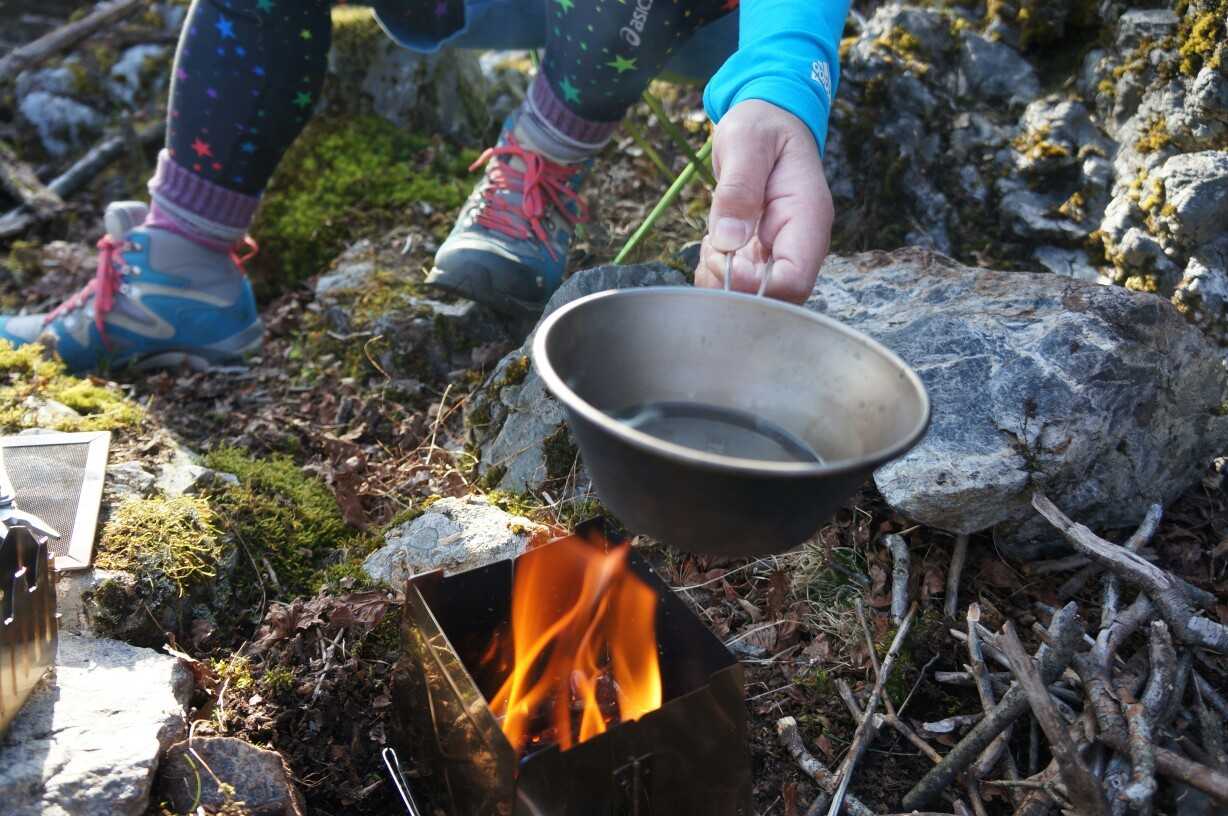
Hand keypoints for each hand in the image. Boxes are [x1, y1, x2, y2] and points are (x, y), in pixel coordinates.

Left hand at [696, 100, 832, 302]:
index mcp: (808, 218)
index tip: (724, 258)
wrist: (768, 120)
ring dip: (722, 284)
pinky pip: (743, 285)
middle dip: (734, 288)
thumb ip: (738, 189)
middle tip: (710, 250)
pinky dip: (718, 277)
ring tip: (709, 244)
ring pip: (757, 299)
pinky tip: (711, 247)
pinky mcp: (763, 255)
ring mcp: (782, 252)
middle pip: (777, 300)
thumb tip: (728, 240)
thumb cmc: (762, 125)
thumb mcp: (746, 143)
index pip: (794, 281)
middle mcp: (800, 243)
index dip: (755, 287)